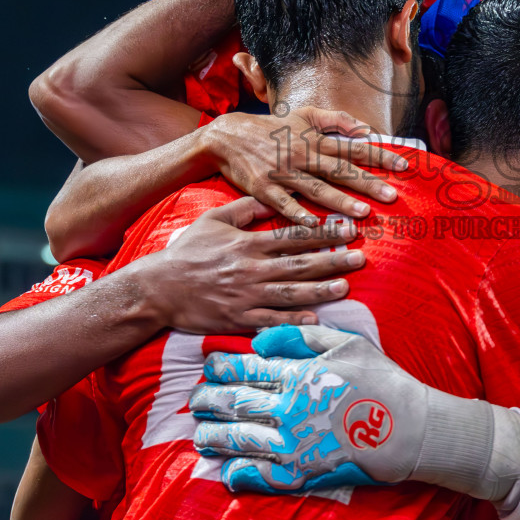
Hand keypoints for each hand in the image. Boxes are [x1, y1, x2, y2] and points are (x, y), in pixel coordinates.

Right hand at [122, 197, 363, 332]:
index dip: (324, 232)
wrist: (159, 289)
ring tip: (346, 286)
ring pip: (290, 293)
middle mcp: (251, 270)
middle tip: (360, 256)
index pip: (293, 236)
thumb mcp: (213, 219)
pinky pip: (271, 320)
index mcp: (248, 244)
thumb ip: (244, 209)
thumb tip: (271, 199)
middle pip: (299, 264)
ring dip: (320, 290)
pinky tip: (316, 320)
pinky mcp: (239, 319)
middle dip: (332, 260)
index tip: (348, 228)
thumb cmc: (186, 252)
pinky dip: (293, 320)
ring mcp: (246, 296)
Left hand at [189, 325, 429, 493]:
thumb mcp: (347, 342)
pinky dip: (240, 475)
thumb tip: (260, 339)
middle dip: (209, 400)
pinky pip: (262, 477)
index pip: (247, 369)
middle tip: (195, 400)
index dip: (221, 367)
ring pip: (240, 441)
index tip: (208, 366)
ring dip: (214, 437)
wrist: (413, 429)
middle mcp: (290, 409)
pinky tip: (227, 472)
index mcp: (299, 374)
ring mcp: (294, 444)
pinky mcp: (304, 474)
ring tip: (200, 435)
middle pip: (235, 403)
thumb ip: (301, 335)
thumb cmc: (383, 380)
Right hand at [202, 108, 408, 226]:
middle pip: (340, 170)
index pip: (354, 148)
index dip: (380, 156)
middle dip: (367, 183)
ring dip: (340, 202)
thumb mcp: (304, 115)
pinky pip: (283, 204)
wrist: (228, 137)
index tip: (404, 167)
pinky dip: (297, 214)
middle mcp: (302, 155)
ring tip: (362, 214)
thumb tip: (366, 128)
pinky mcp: (263, 188)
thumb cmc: (272, 128)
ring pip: (316, 189)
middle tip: (392, 196)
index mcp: (315, 139)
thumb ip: (336, 119)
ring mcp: (283, 173)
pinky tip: (314, 225)